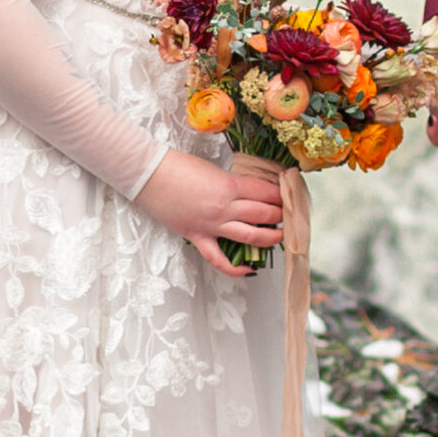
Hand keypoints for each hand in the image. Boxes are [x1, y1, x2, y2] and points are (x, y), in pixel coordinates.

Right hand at [139, 146, 287, 273]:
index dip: (280, 194)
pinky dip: (235, 269)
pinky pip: (219, 259)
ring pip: (250, 237)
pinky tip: (248, 270)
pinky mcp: (197, 237)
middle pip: (264, 213)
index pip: (265, 192)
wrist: (149, 174)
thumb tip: (246, 192)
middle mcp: (225, 207)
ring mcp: (212, 225)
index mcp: (229, 185)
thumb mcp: (212, 169)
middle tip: (288, 213)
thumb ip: (230, 183)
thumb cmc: (177, 166)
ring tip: (280, 236)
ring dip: (270, 237)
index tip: (287, 195)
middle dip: (280, 214)